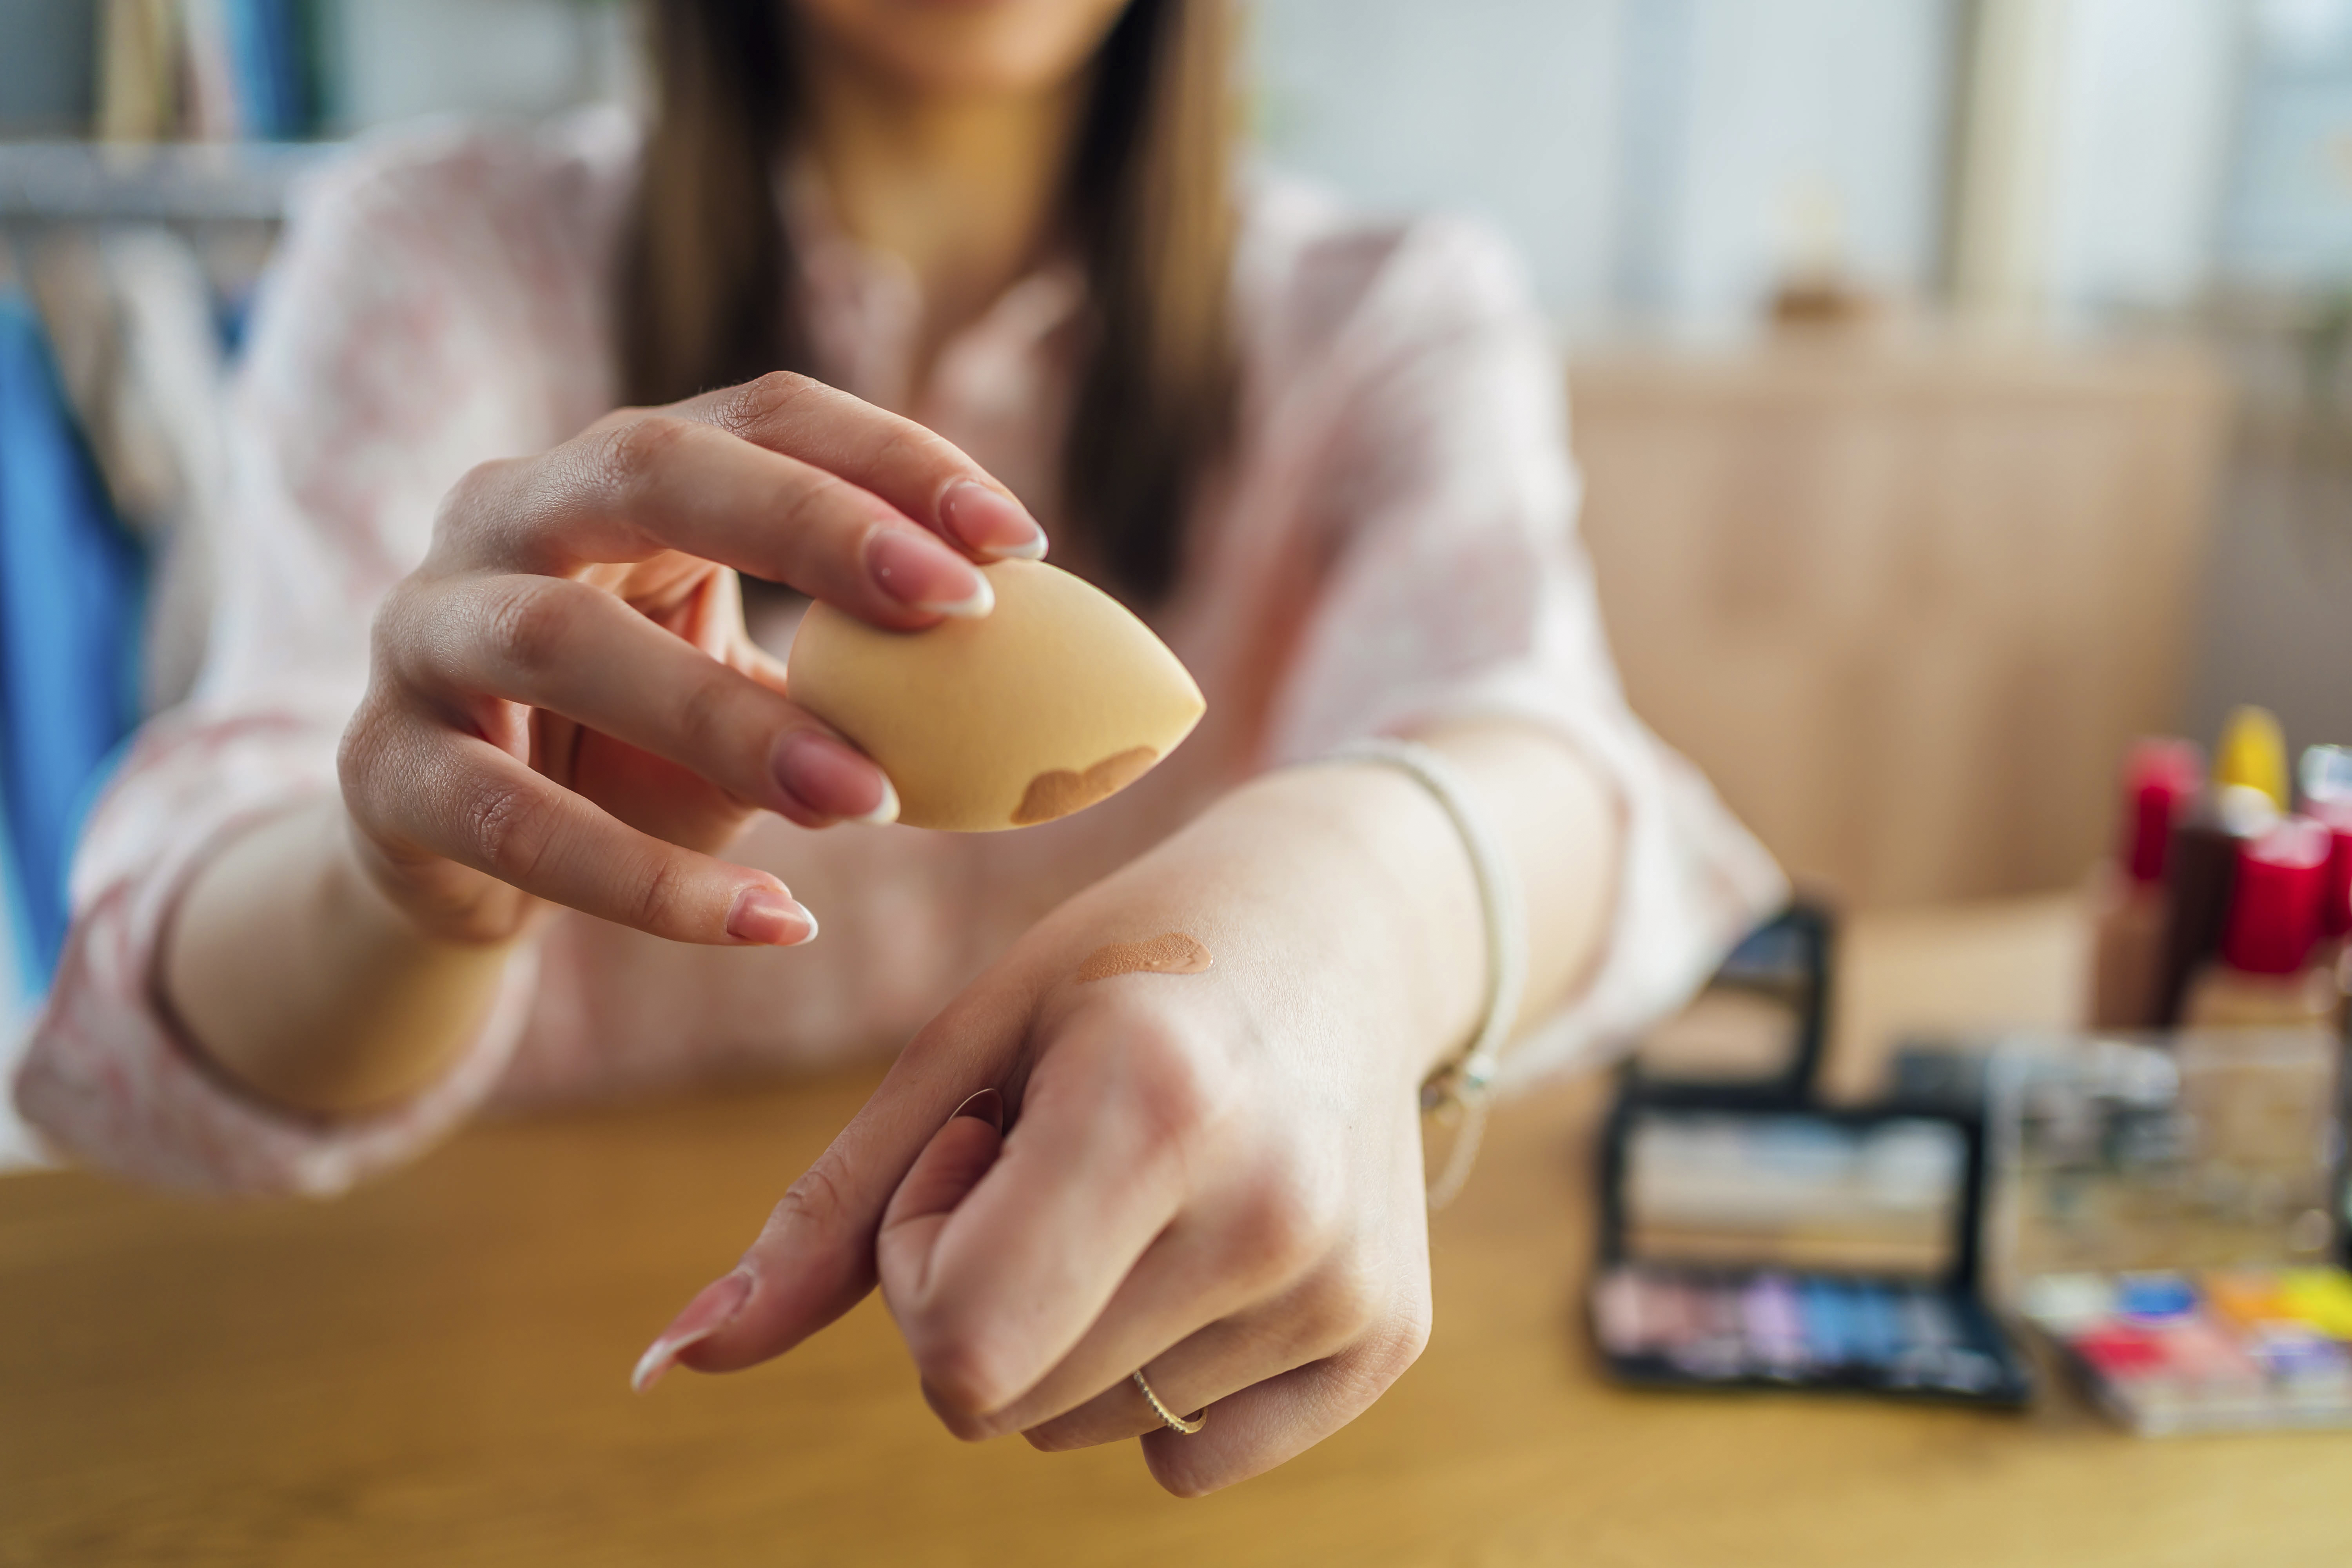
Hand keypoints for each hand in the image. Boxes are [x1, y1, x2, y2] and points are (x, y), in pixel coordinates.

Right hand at [338, 372, 1046, 947]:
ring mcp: (426, 635)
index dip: (892, 460)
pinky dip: (649, 881)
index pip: (763, 414)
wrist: (461, 848)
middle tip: (956, 609)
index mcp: (613, 473)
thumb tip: (1044, 686)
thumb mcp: (748, 687)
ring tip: (870, 801)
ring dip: (731, 721)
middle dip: (810, 527)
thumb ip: (858, 671)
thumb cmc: (635, 743)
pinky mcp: (386, 772)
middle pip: (650, 471)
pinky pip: (514, 823)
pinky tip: (774, 923)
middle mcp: (505, 515)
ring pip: (563, 643)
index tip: (1021, 541)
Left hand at [635, 764, 1482, 1494]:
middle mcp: (1267, 1209)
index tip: (974, 1147)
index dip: (924, 1262)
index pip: (961, 1351)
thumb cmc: (1121, 967)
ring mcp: (1339, 1283)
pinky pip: (1194, 1458)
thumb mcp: (963, 1049)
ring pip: (1091, 1429)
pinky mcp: (1388, 1336)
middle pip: (1012, 1403)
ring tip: (1143, 1184)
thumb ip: (824, 1220)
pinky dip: (1164, 1375)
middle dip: (984, 1295)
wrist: (1343, 929)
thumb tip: (662, 1366)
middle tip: (1057, 1156)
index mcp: (1153, 1106)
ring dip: (1074, 1328)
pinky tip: (1209, 1242)